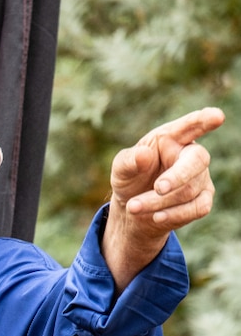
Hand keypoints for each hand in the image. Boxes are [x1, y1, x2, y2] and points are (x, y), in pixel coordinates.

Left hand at [102, 106, 224, 289]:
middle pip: (197, 161)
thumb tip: (144, 154)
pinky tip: (154, 218)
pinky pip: (196, 209)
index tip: (215, 117)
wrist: (132, 215)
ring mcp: (200, 181)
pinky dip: (174, 215)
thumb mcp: (120, 173)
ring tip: (136, 210)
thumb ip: (128, 162)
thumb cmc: (129, 183)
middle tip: (157, 188)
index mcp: (170, 141)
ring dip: (162, 203)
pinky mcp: (200, 202)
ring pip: (192, 190)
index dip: (200, 121)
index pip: (188, 127)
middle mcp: (189, 157)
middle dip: (178, 176)